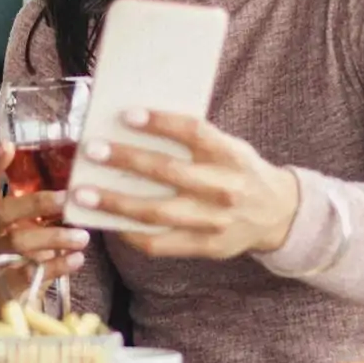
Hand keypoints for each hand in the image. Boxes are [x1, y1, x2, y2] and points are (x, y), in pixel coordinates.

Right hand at [0, 141, 88, 306]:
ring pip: (17, 242)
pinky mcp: (2, 289)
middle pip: (3, 212)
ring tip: (83, 236)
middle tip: (68, 199)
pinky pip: (30, 273)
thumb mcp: (22, 230)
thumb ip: (38, 211)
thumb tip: (76, 185)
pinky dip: (58, 266)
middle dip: (37, 203)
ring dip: (54, 236)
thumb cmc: (19, 258)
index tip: (9, 145)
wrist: (5, 307)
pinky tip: (77, 259)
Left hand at [69, 111, 300, 260]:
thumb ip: (194, 141)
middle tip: (92, 150)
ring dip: (115, 203)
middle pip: (168, 172)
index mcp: (230, 154)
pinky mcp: (206, 247)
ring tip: (84, 194)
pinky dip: (131, 234)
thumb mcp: (229, 147)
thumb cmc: (241, 172)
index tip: (126, 115)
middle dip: (125, 160)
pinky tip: (110, 224)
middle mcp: (224, 187)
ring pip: (157, 213)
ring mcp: (214, 221)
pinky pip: (160, 244)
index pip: (193, 131)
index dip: (160, 123)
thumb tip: (136, 128)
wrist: (279, 214)